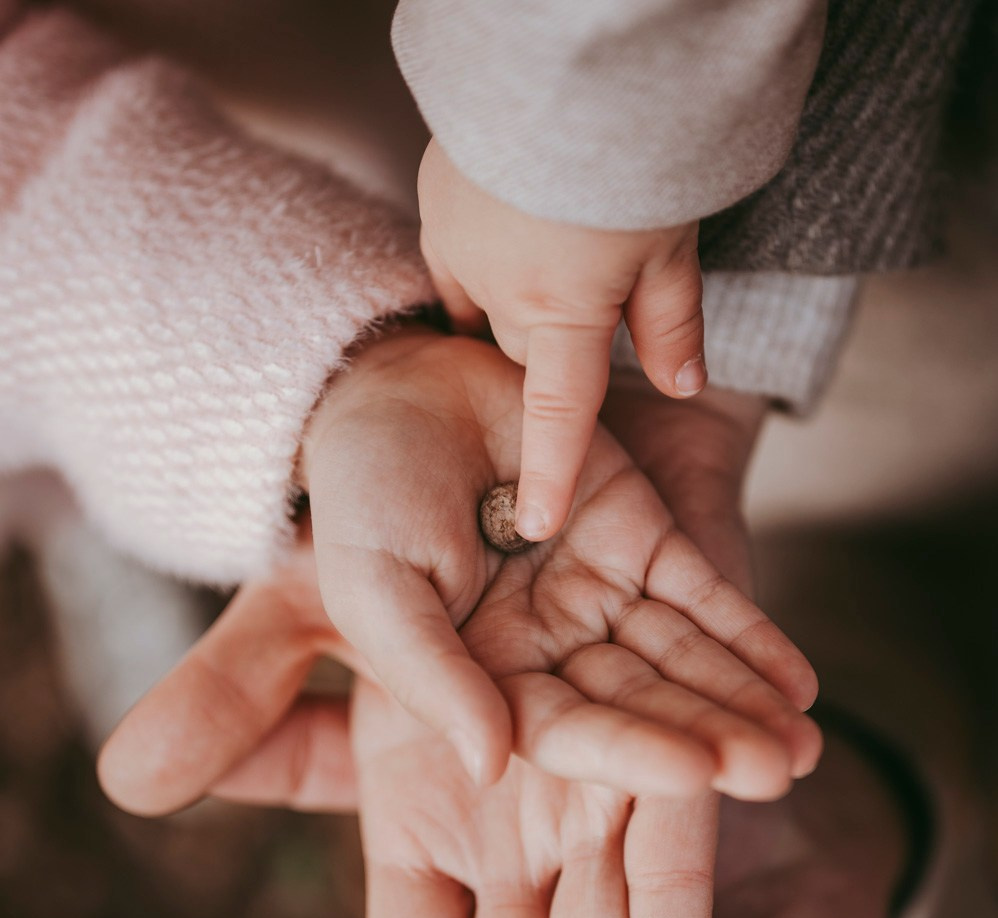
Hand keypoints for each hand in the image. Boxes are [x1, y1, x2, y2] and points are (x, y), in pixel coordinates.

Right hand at [98, 550, 762, 917]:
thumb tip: (129, 786)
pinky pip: (694, 801)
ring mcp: (602, 774)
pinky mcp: (680, 710)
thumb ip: (245, 698)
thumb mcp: (310, 606)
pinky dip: (697, 889)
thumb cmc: (388, 508)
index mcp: (423, 817)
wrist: (498, 418)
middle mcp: (515, 816)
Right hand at [300, 327, 817, 799]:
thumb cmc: (366, 493)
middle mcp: (549, 650)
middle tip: (778, 772)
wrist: (398, 384)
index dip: (630, 753)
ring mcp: (599, 595)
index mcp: (483, 678)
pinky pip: (701, 594)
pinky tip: (797, 685)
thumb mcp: (379, 589)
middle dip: (710, 738)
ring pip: (682, 659)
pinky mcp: (639, 539)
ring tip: (803, 744)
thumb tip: (488, 769)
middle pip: (641, 705)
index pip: (565, 731)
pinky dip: (749, 636)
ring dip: (742, 700)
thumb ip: (433, 678)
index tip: (697, 775)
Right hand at [418, 137, 704, 538]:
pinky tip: (512, 228)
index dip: (550, 474)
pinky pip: (459, 254)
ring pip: (483, 304)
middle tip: (585, 311)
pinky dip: (486, 258)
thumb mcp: (673, 239)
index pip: (557, 416)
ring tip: (550, 262)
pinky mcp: (437, 193)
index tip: (537, 523)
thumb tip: (680, 383)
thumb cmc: (633, 141)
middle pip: (519, 353)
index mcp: (559, 309)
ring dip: (513, 303)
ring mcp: (457, 237)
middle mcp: (496, 284)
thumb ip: (671, 322)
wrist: (570, 44)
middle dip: (549, 349)